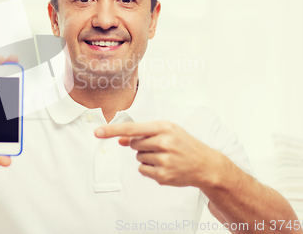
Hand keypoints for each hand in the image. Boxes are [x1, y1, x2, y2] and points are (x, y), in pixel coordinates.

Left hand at [95, 121, 220, 187]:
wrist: (205, 164)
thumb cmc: (183, 144)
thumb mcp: (167, 131)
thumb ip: (143, 133)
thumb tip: (120, 140)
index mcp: (164, 127)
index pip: (132, 128)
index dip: (112, 130)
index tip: (97, 132)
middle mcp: (164, 142)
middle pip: (133, 144)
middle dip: (141, 145)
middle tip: (160, 147)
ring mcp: (164, 160)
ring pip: (138, 157)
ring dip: (146, 157)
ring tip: (165, 156)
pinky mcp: (162, 176)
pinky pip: (142, 170)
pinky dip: (149, 169)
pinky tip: (164, 166)